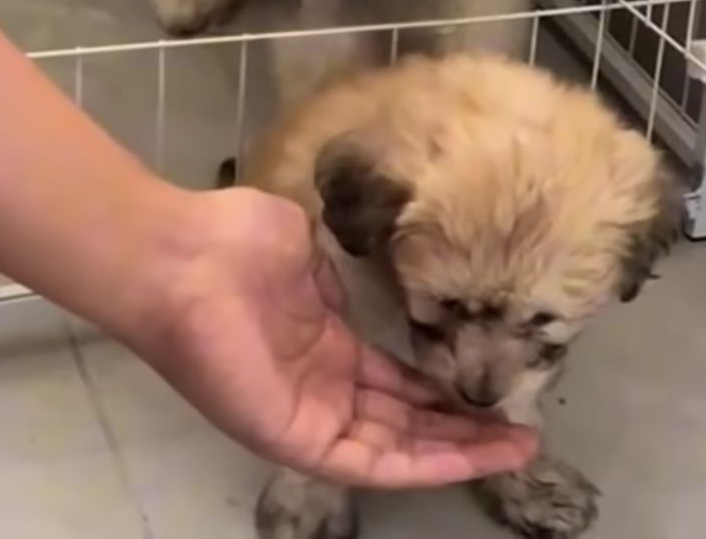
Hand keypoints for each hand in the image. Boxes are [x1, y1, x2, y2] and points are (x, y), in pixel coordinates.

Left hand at [123, 187, 538, 486]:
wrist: (182, 257)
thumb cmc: (236, 241)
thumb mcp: (310, 251)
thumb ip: (345, 278)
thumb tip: (376, 279)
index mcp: (324, 347)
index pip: (396, 385)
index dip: (444, 393)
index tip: (492, 389)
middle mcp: (321, 389)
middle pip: (405, 425)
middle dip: (465, 430)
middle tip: (522, 430)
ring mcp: (308, 417)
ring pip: (395, 451)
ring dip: (457, 452)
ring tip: (516, 447)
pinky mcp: (294, 438)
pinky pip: (367, 463)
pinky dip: (421, 464)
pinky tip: (470, 456)